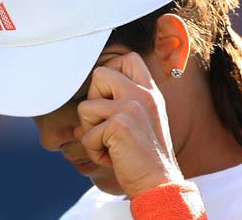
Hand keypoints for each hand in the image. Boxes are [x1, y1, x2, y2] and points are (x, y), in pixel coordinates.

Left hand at [75, 52, 183, 198]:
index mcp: (150, 92)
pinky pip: (87, 134)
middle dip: (93, 100)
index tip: (108, 97)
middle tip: (106, 124)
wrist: (159, 183)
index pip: (129, 59)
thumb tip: (82, 112)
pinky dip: (94, 150)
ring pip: (86, 106)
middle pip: (99, 74)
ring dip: (90, 131)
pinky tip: (113, 157)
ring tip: (110, 145)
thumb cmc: (145, 157)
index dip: (111, 71)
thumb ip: (119, 107)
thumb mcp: (140, 122)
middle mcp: (143, 94)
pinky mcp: (120, 124)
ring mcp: (132, 106)